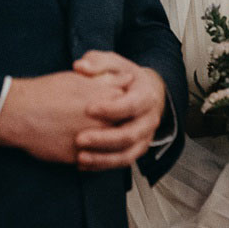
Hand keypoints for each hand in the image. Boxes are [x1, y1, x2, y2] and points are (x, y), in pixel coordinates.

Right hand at [0, 69, 131, 163]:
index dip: (126, 106)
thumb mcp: (81, 79)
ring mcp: (92, 141)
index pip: (129, 106)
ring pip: (110, 147)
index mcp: (105, 100)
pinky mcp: (79, 157)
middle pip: (123, 128)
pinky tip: (84, 150)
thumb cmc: (46, 93)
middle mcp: (102, 122)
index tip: (121, 105)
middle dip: (119, 126)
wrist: (21, 113)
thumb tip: (126, 79)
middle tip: (108, 123)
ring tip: (94, 137)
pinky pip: (93, 161)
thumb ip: (108, 80)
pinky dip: (92, 157)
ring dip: (106, 144)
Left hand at [72, 50, 167, 170]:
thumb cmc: (124, 76)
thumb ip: (97, 62)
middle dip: (104, 139)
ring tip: (80, 157)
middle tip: (80, 138)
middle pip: (130, 135)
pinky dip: (102, 165)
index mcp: (146, 96)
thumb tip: (81, 67)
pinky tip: (82, 164)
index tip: (88, 108)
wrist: (143, 92)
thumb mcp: (114, 64)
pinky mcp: (136, 150)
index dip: (110, 108)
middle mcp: (149, 120)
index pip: (131, 105)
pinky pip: (121, 162)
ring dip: (103, 159)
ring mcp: (144, 138)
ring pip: (127, 154)